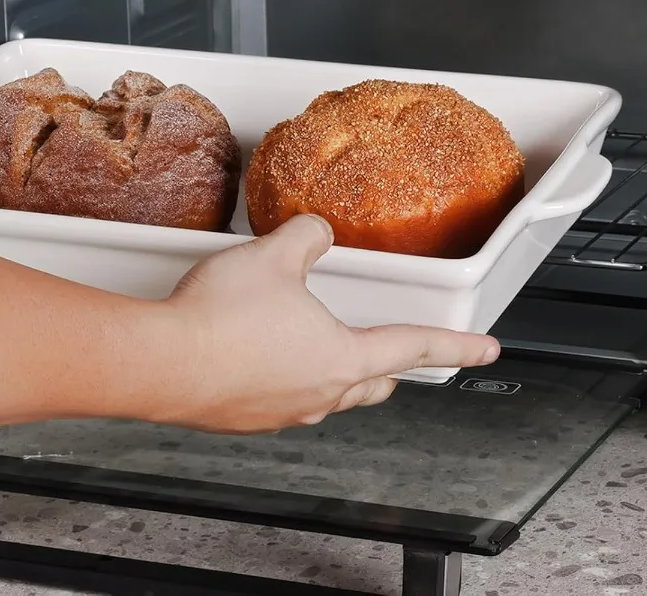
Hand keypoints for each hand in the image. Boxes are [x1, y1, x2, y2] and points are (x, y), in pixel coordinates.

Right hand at [154, 215, 499, 433]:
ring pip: (328, 394)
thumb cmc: (220, 320)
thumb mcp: (274, 255)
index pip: (415, 348)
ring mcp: (282, 411)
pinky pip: (284, 397)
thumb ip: (307, 235)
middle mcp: (318, 393)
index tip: (486, 351)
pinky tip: (262, 352)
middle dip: (389, 365)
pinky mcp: (247, 417)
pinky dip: (288, 376)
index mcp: (341, 357)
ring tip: (316, 340)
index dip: (457, 346)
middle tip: (391, 347)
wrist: (161, 362)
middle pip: (374, 383)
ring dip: (335, 370)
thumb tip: (316, 230)